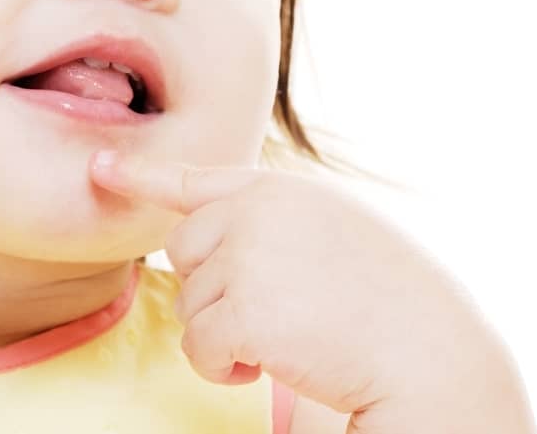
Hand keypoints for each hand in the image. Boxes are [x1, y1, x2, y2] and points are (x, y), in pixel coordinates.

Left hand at [89, 150, 535, 433]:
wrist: (436, 358)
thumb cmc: (397, 308)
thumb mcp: (335, 235)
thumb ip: (274, 224)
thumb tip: (205, 233)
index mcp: (283, 190)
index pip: (197, 179)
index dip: (143, 177)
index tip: (100, 168)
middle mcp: (258, 210)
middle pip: (185, 252)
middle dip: (216, 292)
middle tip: (280, 315)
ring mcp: (249, 255)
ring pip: (190, 304)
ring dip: (228, 333)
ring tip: (294, 338)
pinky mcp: (244, 308)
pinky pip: (199, 347)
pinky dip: (225, 368)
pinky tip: (272, 366)